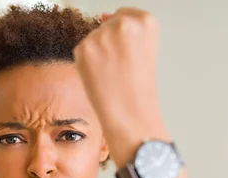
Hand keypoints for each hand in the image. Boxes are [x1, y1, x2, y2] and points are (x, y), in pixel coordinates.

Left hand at [73, 8, 163, 142]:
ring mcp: (102, 35)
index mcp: (146, 21)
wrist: (130, 114)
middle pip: (107, 24)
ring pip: (93, 37)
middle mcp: (124, 23)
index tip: (128, 53)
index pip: (124, 14)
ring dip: (97, 53)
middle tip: (119, 67)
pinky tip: (99, 76)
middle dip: (110, 44)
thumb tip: (103, 15)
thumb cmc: (139, 88)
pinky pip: (81, 50)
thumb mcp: (144, 49)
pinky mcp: (84, 48)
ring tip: (111, 73)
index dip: (123, 37)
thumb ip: (128, 28)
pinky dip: (86, 63)